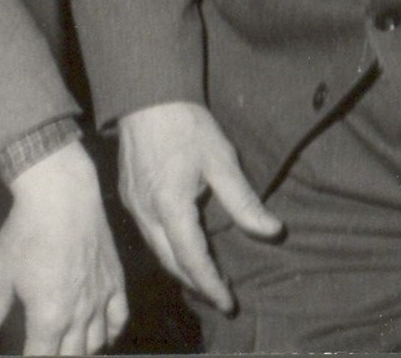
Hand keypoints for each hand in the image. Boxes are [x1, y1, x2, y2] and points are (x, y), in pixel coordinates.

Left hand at [0, 140, 127, 352]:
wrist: (62, 197)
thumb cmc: (27, 233)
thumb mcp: (1, 273)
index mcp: (49, 317)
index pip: (42, 357)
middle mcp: (80, 315)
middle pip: (72, 355)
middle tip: (44, 350)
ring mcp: (101, 299)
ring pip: (97, 342)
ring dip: (82, 351)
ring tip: (67, 348)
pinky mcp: (115, 282)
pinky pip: (119, 318)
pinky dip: (110, 332)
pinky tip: (102, 335)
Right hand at [116, 101, 283, 313]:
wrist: (145, 97)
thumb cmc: (186, 126)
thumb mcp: (222, 161)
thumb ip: (244, 201)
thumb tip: (272, 232)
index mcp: (170, 206)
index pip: (192, 258)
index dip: (211, 284)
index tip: (229, 304)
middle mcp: (146, 211)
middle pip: (170, 261)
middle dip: (195, 284)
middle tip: (220, 299)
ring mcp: (133, 203)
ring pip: (156, 249)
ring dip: (180, 269)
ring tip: (204, 281)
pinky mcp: (128, 194)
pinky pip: (147, 234)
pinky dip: (166, 250)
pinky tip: (180, 249)